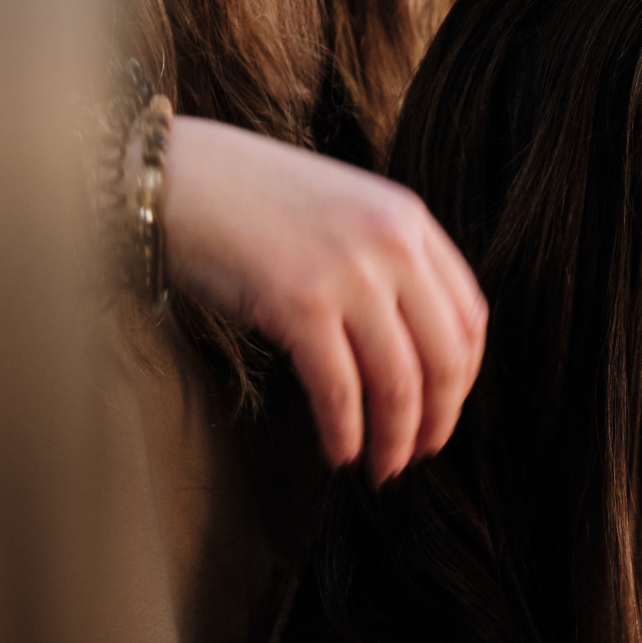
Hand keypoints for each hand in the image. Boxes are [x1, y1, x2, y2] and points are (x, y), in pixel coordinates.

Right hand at [157, 115, 486, 482]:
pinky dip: (346, 432)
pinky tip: (340, 453)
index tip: (444, 407)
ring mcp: (349, 274)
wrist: (171, 176)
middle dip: (438, 418)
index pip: (470, 316)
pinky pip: (340, 390)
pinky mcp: (299, 304)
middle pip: (445, 357)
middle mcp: (392, 245)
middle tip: (420, 452)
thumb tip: (414, 347)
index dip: (464, 377)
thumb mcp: (344, 213)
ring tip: (383, 467)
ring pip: (399, 383)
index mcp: (410, 220)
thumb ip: (388, 263)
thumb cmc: (249, 200)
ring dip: (394, 439)